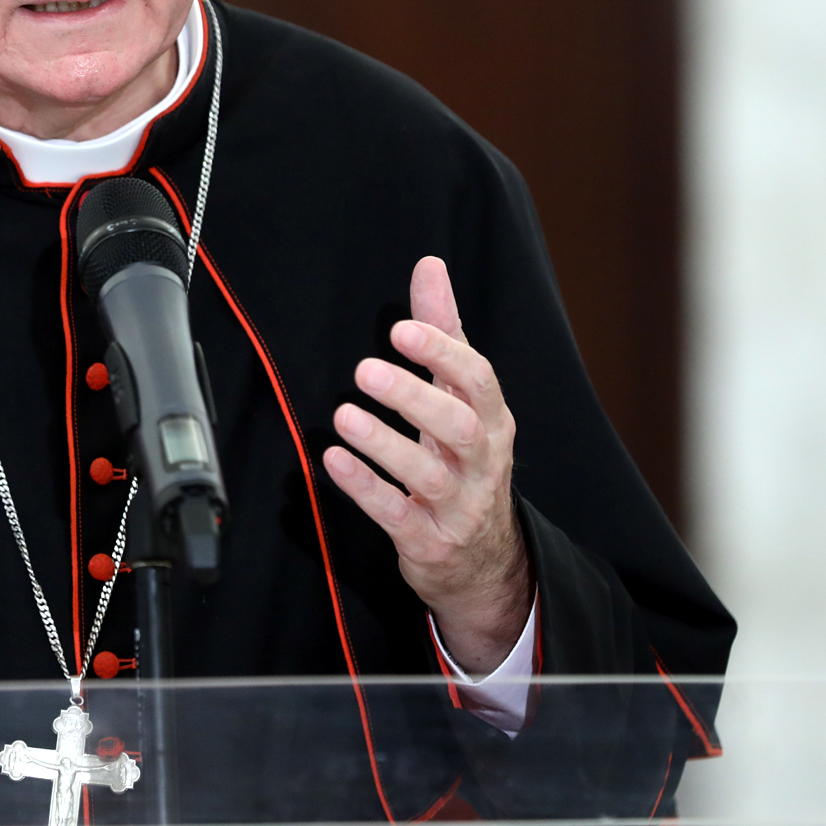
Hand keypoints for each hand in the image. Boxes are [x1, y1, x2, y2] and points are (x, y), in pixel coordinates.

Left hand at [321, 257, 531, 674]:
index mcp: (491, 419)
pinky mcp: (428, 540)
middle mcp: (481, 461)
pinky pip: (397, 514)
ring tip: (345, 416)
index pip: (477, 380)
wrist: (483, 559)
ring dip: (384, 444)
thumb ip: (444, 332)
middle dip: (415, 397)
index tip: (402, 329)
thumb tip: (430, 266)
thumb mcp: (460, 398)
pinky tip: (334, 461)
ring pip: (427, 474)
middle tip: (366, 371)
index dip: (442, 353)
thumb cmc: (465, 460)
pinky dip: (366, 488)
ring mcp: (458, 504)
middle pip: (460, 426)